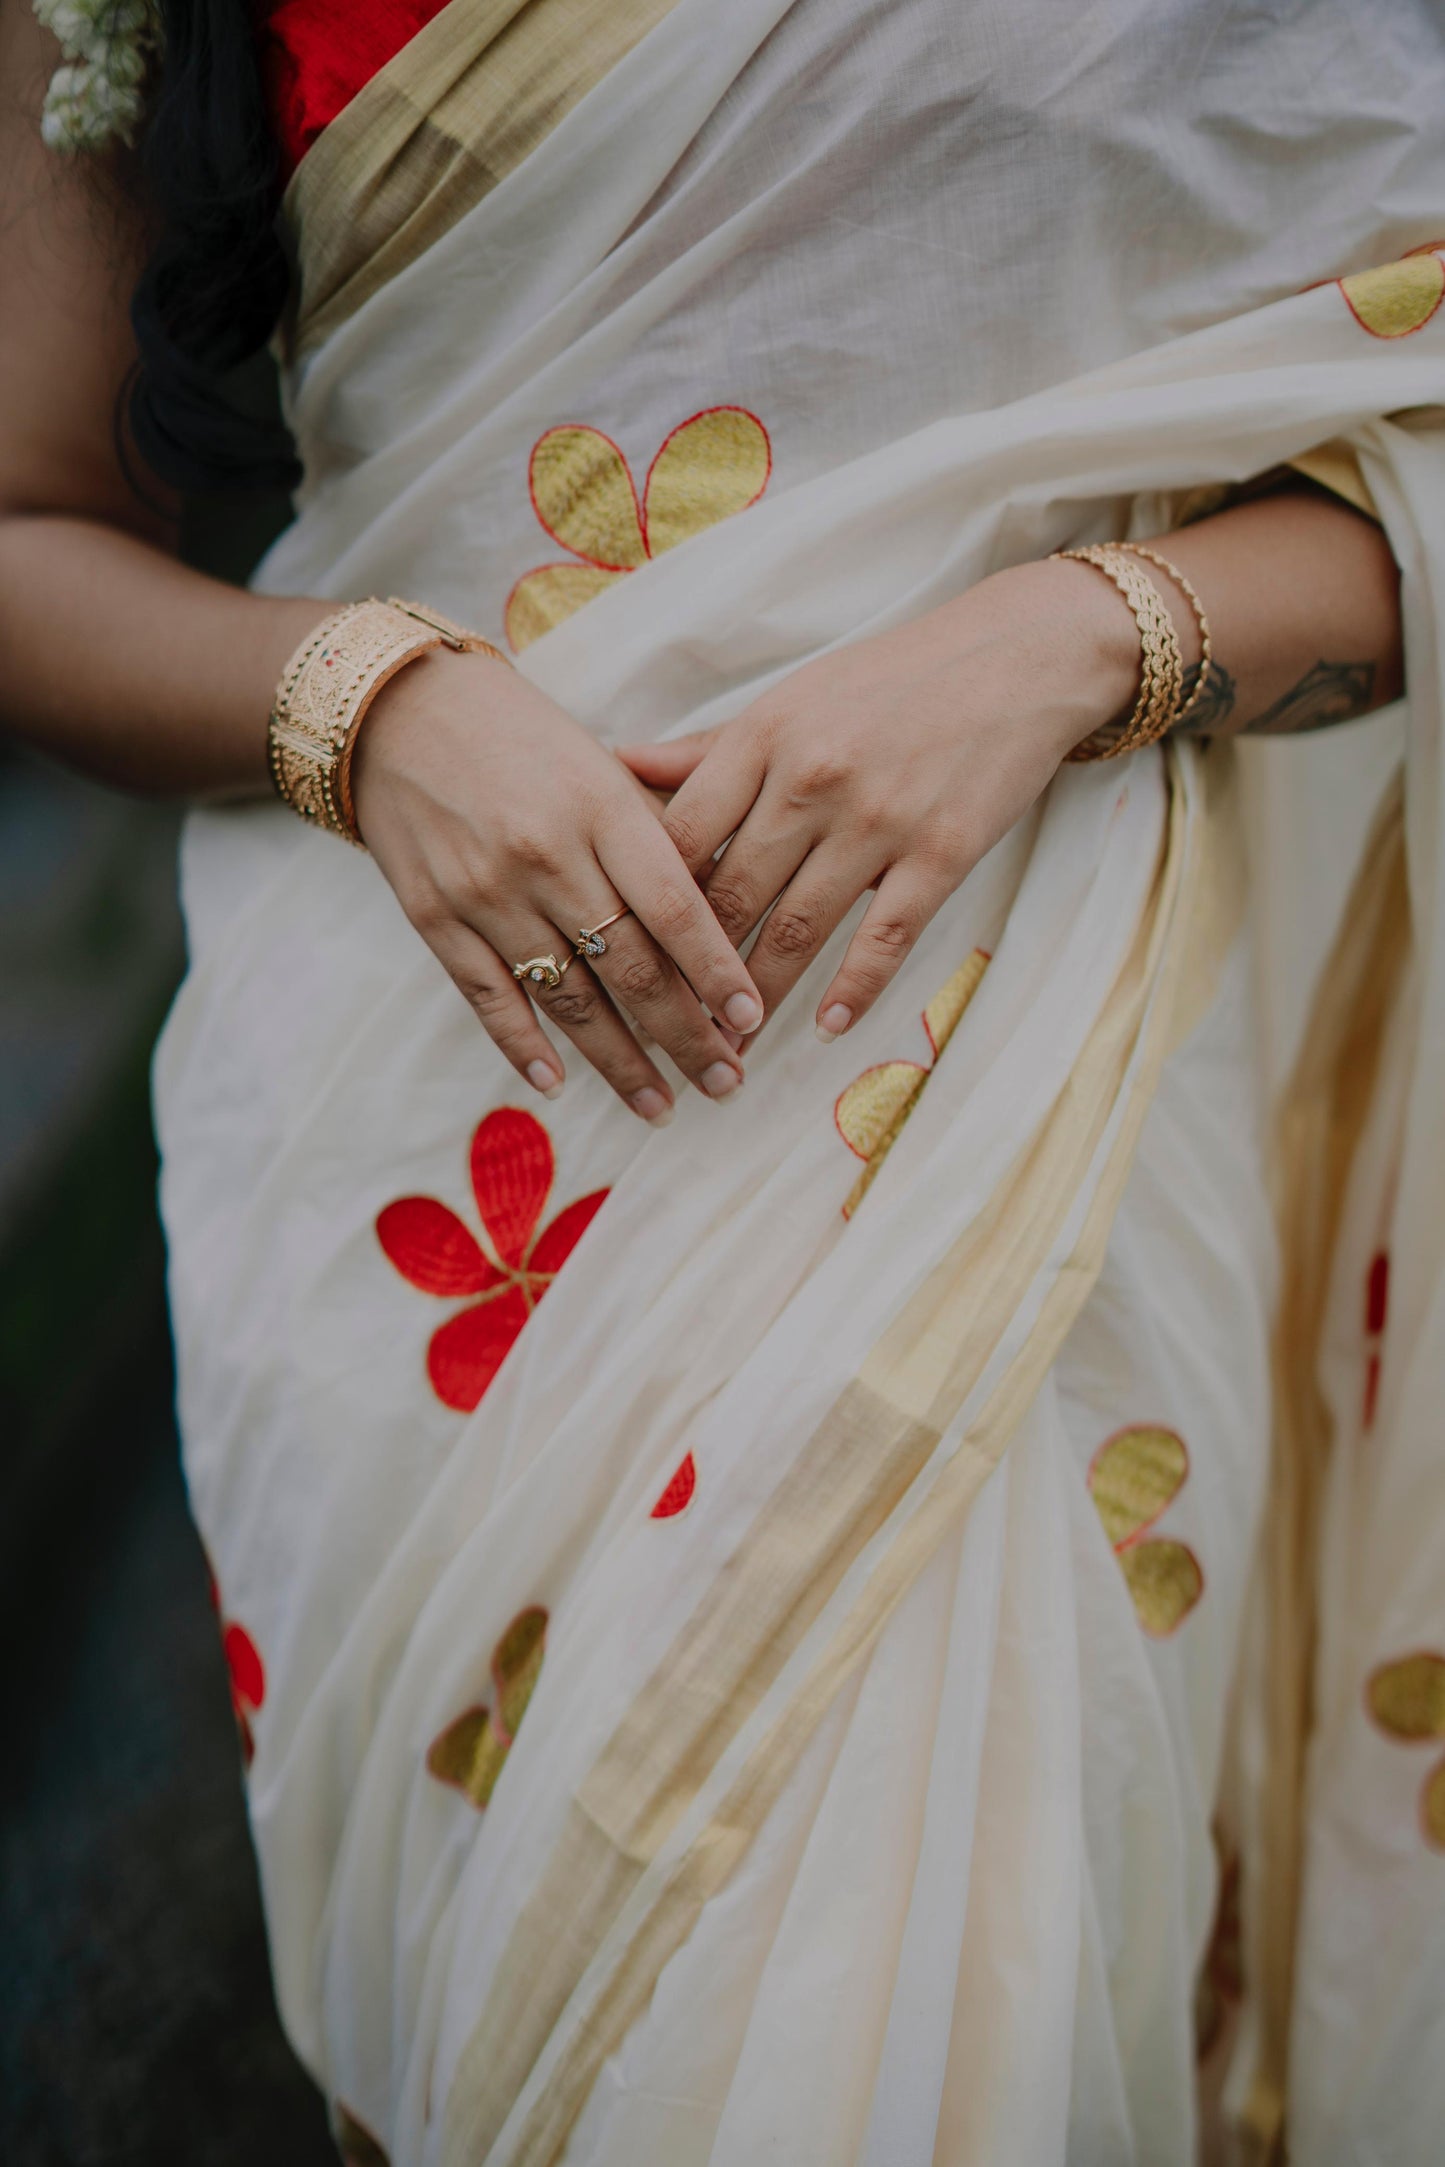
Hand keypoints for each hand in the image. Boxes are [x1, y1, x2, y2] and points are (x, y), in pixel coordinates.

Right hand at [351, 649, 763, 1119]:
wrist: (399, 711)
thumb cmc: (523, 739)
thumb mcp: (603, 766)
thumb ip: (663, 830)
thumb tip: (733, 906)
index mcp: (601, 808)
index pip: (674, 906)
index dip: (716, 969)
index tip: (751, 1019)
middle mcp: (546, 855)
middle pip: (630, 966)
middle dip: (684, 1035)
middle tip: (726, 1080)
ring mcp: (485, 892)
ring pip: (567, 998)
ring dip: (619, 1061)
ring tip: (660, 1104)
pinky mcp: (434, 918)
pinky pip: (489, 999)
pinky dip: (525, 1048)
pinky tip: (560, 1085)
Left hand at [619, 556, 1137, 1042]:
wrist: (1017, 658)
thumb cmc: (893, 680)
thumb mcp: (792, 699)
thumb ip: (709, 748)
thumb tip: (619, 766)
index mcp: (764, 737)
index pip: (682, 839)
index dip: (648, 905)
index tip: (631, 956)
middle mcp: (812, 779)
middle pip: (731, 895)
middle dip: (695, 972)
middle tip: (671, 1028)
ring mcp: (878, 819)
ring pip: (797, 927)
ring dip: (759, 996)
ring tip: (733, 1046)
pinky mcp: (942, 852)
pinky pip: (885, 937)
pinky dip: (853, 990)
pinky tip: (827, 1029)